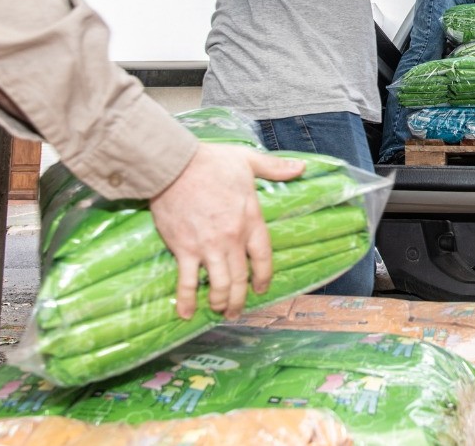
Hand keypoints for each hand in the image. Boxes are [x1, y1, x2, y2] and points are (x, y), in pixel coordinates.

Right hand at [150, 143, 303, 319]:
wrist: (174, 166)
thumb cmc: (210, 162)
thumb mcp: (248, 161)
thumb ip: (274, 168)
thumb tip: (300, 168)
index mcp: (250, 219)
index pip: (263, 256)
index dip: (264, 276)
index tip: (261, 288)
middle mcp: (232, 239)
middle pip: (241, 278)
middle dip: (241, 299)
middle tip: (237, 311)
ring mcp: (208, 247)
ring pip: (220, 285)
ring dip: (221, 303)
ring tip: (220, 311)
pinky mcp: (183, 250)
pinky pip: (186, 282)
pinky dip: (187, 300)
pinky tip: (186, 314)